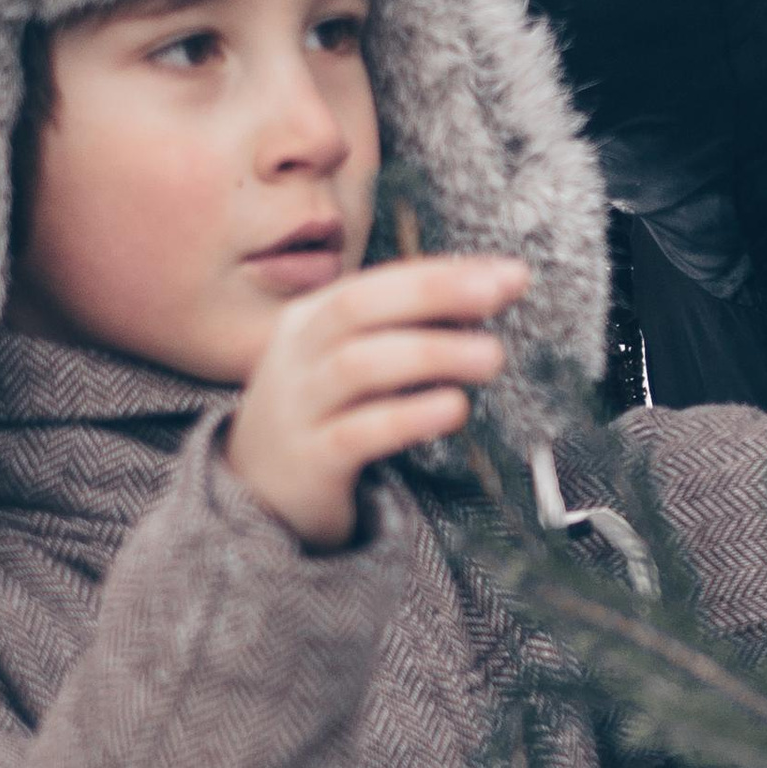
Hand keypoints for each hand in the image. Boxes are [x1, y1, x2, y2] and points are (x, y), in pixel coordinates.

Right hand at [225, 253, 527, 549]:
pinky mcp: (309, 460)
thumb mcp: (352, 361)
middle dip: (432, 293)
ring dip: (431, 353)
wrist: (257, 494)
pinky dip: (408, 416)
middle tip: (498, 294)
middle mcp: (297, 354)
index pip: (378, 281)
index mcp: (311, 319)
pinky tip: (453, 407)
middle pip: (358, 306)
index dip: (442, 273)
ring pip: (358, 365)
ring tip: (491, 356)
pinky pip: (357, 432)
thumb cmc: (323, 415)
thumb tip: (492, 292)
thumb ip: (409, 329)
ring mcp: (297, 407)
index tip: (509, 273)